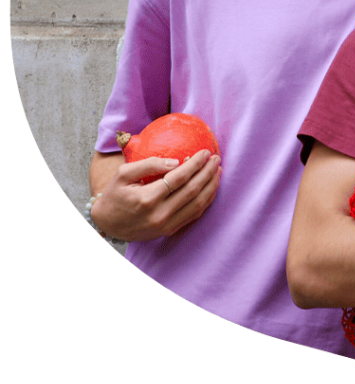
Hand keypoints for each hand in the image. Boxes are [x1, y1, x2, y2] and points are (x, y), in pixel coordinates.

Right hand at [91, 151, 220, 241]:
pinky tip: (211, 188)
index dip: (196, 164)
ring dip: (211, 186)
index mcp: (147, 198)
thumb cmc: (115, 194)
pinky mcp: (169, 231)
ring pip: (197, 204)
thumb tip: (176, 161)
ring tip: (218, 171)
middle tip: (217, 159)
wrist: (106, 224)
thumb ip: (149, 164)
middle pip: (193, 191)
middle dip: (208, 172)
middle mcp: (159, 214)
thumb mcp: (123, 174)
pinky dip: (206, 200)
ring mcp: (166, 225)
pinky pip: (194, 215)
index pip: (179, 178)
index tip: (206, 152)